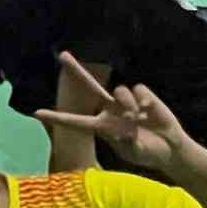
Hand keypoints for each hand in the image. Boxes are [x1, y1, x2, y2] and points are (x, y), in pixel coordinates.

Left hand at [36, 52, 190, 174]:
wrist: (169, 148)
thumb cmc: (146, 153)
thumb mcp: (133, 151)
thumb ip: (127, 140)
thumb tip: (125, 124)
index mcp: (102, 126)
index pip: (75, 121)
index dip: (57, 117)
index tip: (37, 113)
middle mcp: (110, 110)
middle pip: (90, 86)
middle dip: (76, 70)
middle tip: (62, 55)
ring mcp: (126, 101)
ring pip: (119, 90)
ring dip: (128, 103)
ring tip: (137, 117)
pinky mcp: (143, 95)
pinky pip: (138, 88)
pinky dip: (143, 99)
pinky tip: (148, 110)